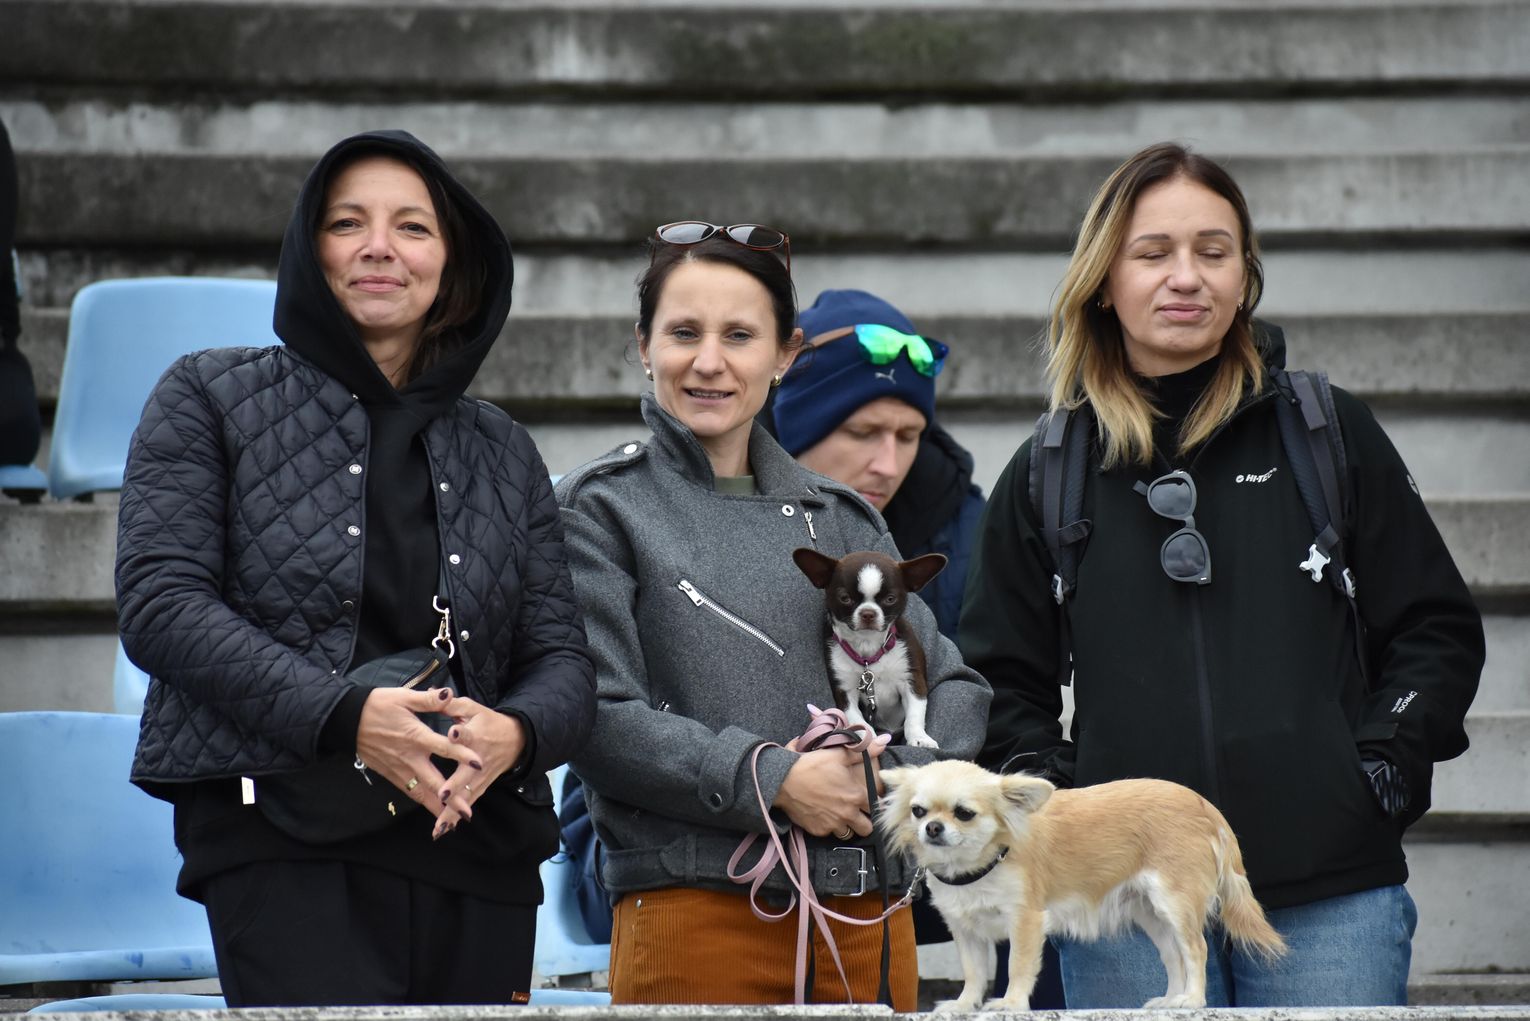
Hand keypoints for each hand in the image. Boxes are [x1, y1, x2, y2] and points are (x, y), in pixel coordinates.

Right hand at [354, 686, 476, 831]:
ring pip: (420, 792)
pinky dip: (421, 802)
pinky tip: (432, 809)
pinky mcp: (390, 775)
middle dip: (451, 798)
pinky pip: (409, 791)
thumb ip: (428, 700)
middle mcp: (409, 757)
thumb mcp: (403, 697)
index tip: (479, 764)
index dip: (462, 755)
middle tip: (467, 813)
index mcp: (416, 736)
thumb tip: (449, 694)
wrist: (348, 720)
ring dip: (436, 807)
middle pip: (434, 781)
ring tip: (451, 822)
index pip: (444, 747)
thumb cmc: (378, 706)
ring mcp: (399, 769)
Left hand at [434, 694, 527, 836]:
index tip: (453, 732)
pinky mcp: (481, 785)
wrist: (516, 739)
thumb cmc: (488, 721)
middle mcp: (478, 757)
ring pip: (466, 794)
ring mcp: (481, 775)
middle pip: (466, 772)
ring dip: (453, 810)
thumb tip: (433, 693)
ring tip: (439, 826)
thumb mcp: (472, 707)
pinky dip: (456, 816)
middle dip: (455, 784)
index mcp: (476, 733)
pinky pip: (468, 802)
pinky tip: (443, 829)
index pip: (468, 733)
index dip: (461, 733)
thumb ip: (450, 703)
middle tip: (443, 794)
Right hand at [773, 736, 889, 838]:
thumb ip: (865, 750)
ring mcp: (832, 825)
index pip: (876, 808)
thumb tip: (885, 740)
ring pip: (849, 834)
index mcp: (856, 796)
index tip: (868, 800)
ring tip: (841, 815)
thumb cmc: (812, 765)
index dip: (873, 804)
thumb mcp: (839, 754)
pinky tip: (824, 815)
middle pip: (867, 828)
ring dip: (847, 826)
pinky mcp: (818, 831)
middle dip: (864, 821)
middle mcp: (847, 814)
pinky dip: (829, 827)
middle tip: (857, 812)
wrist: (784, 781)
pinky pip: (829, 834)